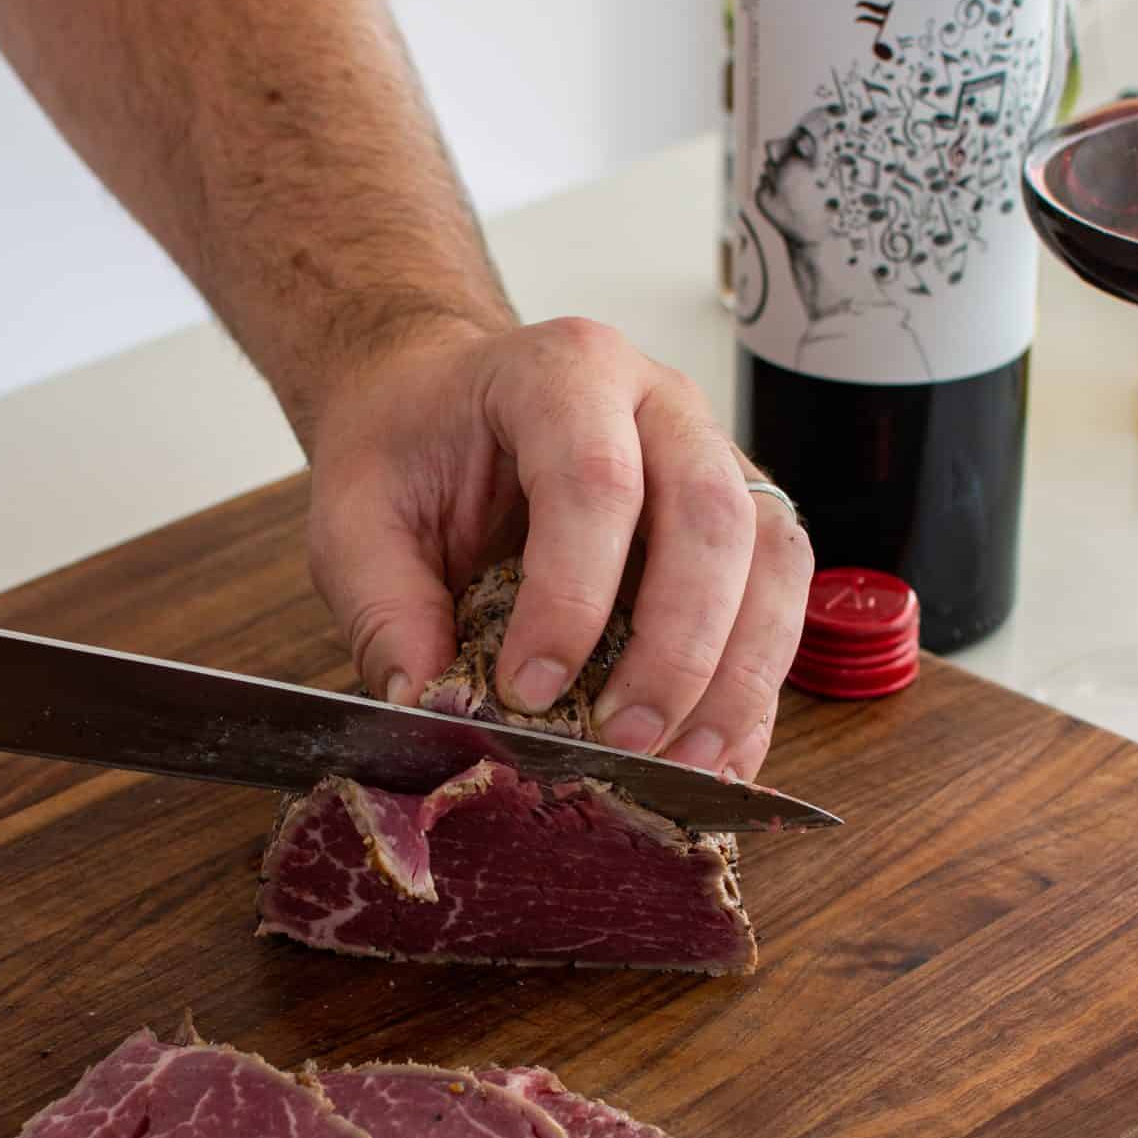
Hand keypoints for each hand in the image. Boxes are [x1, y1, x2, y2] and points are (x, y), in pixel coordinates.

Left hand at [305, 317, 812, 784]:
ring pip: (771, 557)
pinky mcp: (742, 518)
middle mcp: (661, 402)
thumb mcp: (355, 516)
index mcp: (564, 372)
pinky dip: (757, 684)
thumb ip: (382, 605)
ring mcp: (716, 454)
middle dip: (677, 647)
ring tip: (689, 765)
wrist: (443, 404)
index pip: (595, 479)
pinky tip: (722, 754)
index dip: (573, 595)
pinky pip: (782, 599)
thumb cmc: (411, 450)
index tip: (529, 689)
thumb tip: (429, 705)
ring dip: (739, 673)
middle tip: (623, 740)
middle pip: (710, 516)